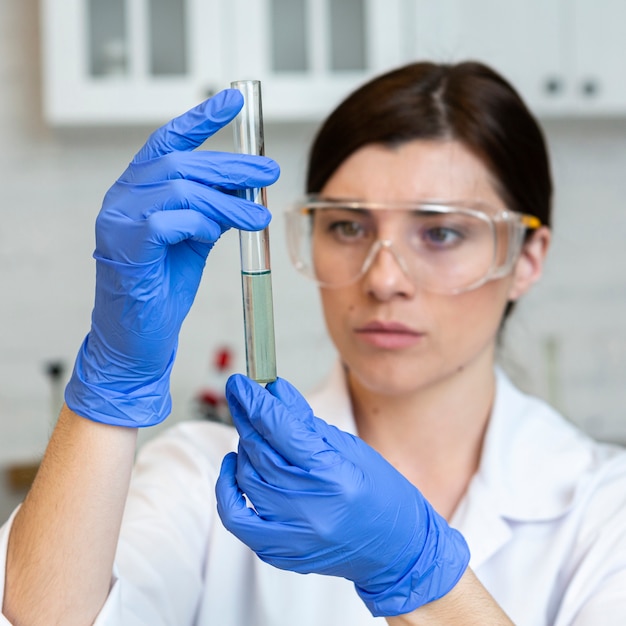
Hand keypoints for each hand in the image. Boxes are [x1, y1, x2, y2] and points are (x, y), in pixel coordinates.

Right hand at [65, 90, 279, 426]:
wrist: (140, 335)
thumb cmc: (164, 285)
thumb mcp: (197, 238)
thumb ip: (214, 209)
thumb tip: (246, 187)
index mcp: (140, 189)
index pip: (169, 141)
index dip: (201, 118)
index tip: (234, 101)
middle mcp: (123, 196)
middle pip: (182, 162)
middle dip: (232, 166)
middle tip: (270, 171)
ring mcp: (118, 219)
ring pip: (180, 188)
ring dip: (227, 200)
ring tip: (258, 214)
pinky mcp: (124, 246)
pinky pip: (168, 220)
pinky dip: (199, 223)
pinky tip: (214, 235)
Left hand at [215, 375, 469, 616]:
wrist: (399, 549)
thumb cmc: (384, 494)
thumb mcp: (351, 448)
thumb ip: (307, 423)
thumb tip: (275, 392)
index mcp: (335, 476)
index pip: (281, 430)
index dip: (256, 403)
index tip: (240, 383)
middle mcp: (311, 508)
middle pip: (260, 452)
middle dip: (246, 417)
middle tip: (241, 396)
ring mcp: (294, 535)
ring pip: (247, 478)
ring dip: (245, 447)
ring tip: (255, 432)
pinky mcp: (282, 553)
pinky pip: (237, 519)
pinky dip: (227, 490)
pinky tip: (234, 466)